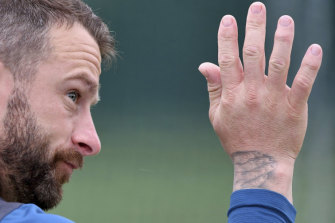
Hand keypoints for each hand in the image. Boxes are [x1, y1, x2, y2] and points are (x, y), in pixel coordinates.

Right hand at [198, 2, 321, 201]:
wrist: (260, 163)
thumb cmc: (237, 138)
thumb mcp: (217, 115)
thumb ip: (213, 88)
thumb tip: (205, 65)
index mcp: (233, 94)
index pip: (227, 60)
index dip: (227, 37)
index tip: (228, 19)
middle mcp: (252, 93)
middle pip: (254, 54)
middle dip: (254, 28)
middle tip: (257, 7)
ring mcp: (274, 99)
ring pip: (280, 63)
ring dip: (283, 39)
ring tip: (285, 20)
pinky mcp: (294, 107)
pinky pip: (304, 82)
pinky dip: (310, 65)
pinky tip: (315, 47)